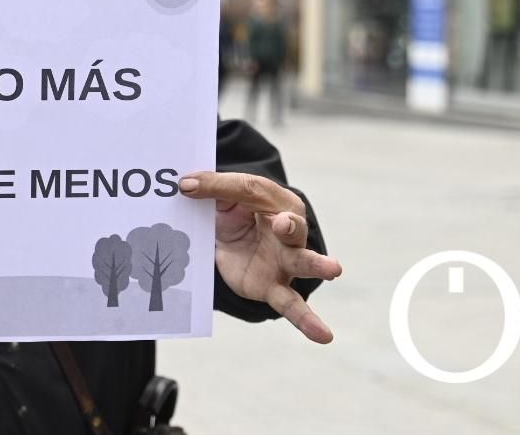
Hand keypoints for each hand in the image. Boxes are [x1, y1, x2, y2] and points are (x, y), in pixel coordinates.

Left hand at [180, 171, 342, 343]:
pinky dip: (307, 321)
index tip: (196, 187)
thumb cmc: (239, 211)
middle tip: (285, 225)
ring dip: (316, 266)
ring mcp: (285, 262)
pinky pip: (292, 306)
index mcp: (278, 202)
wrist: (238, 237)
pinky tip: (324, 335)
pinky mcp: (274, 287)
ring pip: (302, 264)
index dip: (229, 190)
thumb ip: (212, 188)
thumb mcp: (225, 196)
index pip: (251, 192)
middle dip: (289, 226)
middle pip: (291, 228)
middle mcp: (289, 233)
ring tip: (334, 269)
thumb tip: (185, 185)